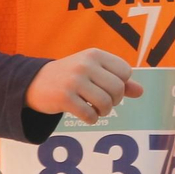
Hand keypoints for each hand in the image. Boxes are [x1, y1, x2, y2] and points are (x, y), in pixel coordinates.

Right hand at [26, 48, 142, 124]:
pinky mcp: (64, 97)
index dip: (122, 84)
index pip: (125, 71)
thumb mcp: (93, 72)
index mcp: (95, 54)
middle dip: (114, 101)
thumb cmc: (70, 77)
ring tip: (95, 110)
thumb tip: (140, 91)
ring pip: (105, 103)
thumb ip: (117, 80)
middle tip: (103, 103)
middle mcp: (85, 65)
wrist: (34, 82)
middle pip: (118, 89)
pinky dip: (91, 119)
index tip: (109, 88)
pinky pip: (90, 115)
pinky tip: (85, 115)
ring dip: (103, 112)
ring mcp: (74, 80)